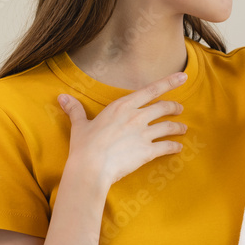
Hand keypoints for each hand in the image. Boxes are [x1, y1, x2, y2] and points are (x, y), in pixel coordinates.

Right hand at [57, 71, 188, 190]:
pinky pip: (167, 146)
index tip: (182, 77)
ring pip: (169, 126)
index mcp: (122, 106)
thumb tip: (62, 97)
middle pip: (164, 107)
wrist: (90, 168)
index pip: (151, 90)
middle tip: (179, 109)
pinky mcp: (148, 151)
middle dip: (175, 107)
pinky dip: (175, 146)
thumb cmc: (84, 146)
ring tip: (183, 129)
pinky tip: (178, 148)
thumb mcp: (79, 125)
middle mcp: (136, 116)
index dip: (169, 82)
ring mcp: (143, 134)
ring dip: (178, 127)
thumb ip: (75, 110)